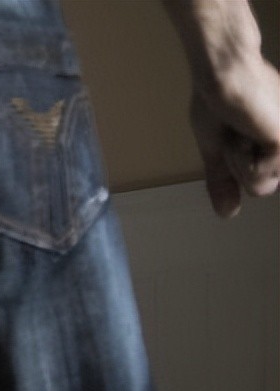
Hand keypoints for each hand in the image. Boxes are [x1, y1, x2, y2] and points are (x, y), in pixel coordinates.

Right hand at [189, 57, 279, 217]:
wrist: (224, 76)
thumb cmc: (219, 102)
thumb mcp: (217, 150)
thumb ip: (224, 181)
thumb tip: (227, 214)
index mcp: (279, 150)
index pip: (261, 185)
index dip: (239, 167)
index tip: (239, 136)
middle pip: (262, 190)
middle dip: (238, 167)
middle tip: (236, 135)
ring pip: (261, 188)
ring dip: (238, 162)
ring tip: (240, 132)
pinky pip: (258, 179)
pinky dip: (240, 159)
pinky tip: (243, 132)